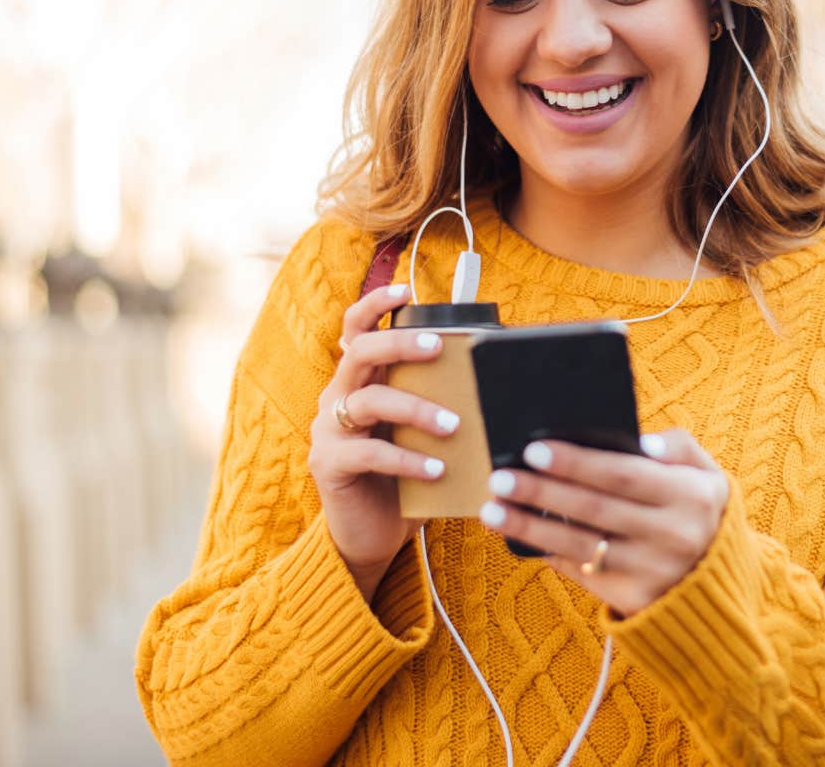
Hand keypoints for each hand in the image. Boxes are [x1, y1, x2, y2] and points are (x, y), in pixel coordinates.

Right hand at [309, 283, 462, 602]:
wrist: (372, 535)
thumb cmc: (404, 477)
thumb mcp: (420, 434)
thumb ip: (438, 403)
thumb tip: (495, 381)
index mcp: (359, 381)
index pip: (356, 330)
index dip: (374, 305)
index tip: (403, 289)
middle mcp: (337, 397)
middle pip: (360, 353)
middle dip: (400, 343)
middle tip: (438, 347)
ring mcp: (329, 430)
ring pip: (368, 400)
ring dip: (415, 408)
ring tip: (454, 424)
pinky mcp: (329, 465)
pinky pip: (368, 453)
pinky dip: (406, 458)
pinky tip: (436, 468)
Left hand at [477, 429, 729, 617]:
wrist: (716, 585)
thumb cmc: (699, 514)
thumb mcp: (708, 475)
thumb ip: (679, 447)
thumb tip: (641, 442)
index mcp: (690, 497)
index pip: (623, 474)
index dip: (576, 463)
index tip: (534, 449)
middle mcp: (671, 536)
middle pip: (593, 509)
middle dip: (541, 491)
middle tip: (500, 477)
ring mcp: (650, 572)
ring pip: (579, 545)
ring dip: (529, 525)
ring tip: (492, 509)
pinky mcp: (631, 599)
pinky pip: (580, 571)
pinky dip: (547, 551)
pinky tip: (518, 535)